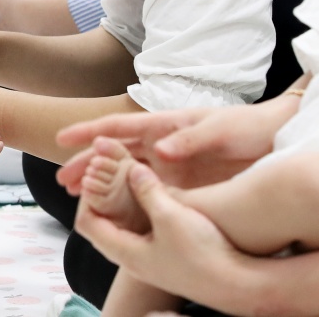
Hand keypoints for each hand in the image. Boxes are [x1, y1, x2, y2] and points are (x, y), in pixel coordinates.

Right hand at [57, 104, 284, 187]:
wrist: (273, 141)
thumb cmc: (247, 126)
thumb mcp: (221, 128)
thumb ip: (191, 139)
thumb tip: (161, 152)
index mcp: (163, 125)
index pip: (119, 126)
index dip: (89, 132)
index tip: (62, 138)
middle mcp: (158, 146)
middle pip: (113, 154)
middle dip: (86, 165)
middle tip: (64, 180)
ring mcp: (166, 167)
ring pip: (123, 175)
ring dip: (99, 184)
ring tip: (76, 195)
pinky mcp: (177, 186)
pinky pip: (144, 193)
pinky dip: (124, 201)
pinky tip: (110, 210)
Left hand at [75, 163, 239, 301]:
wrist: (238, 285)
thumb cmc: (202, 254)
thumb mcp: (171, 216)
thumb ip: (148, 191)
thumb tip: (132, 170)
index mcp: (124, 251)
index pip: (86, 222)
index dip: (85, 197)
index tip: (96, 175)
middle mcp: (131, 258)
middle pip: (101, 225)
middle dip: (101, 198)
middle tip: (108, 174)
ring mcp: (148, 259)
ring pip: (122, 227)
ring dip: (121, 203)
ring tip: (128, 179)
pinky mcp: (164, 257)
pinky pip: (140, 230)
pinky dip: (139, 210)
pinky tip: (153, 195)